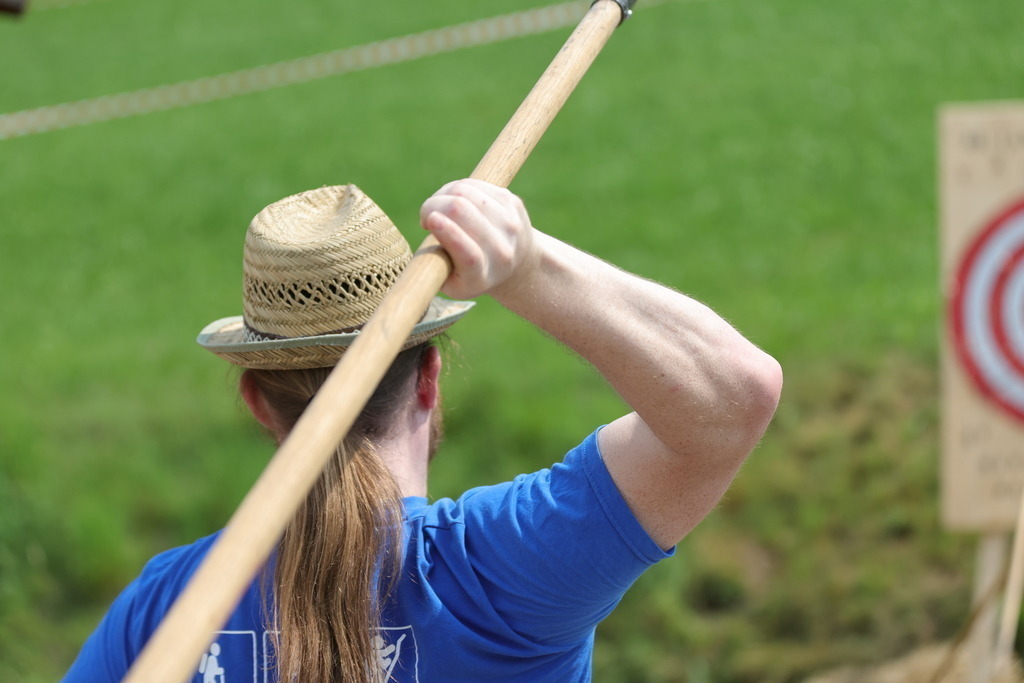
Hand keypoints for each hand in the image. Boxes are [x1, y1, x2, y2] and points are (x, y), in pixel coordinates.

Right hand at [420, 179, 535, 300]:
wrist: (517, 264)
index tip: (430, 220)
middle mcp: (502, 251)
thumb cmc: (470, 275)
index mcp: (482, 276)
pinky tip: (454, 201)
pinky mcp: (512, 202)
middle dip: (434, 205)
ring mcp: (510, 224)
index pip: (469, 254)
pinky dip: (455, 189)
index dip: (449, 233)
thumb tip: (432, 223)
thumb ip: (434, 264)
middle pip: (463, 210)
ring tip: (439, 209)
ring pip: (466, 191)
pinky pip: (473, 184)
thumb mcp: (450, 282)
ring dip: (442, 195)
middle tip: (426, 216)